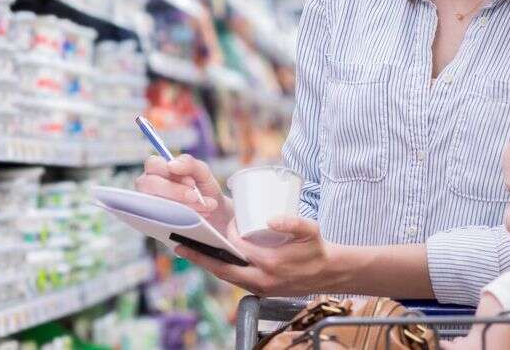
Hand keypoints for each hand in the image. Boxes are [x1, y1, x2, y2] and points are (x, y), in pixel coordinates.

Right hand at [134, 154, 232, 228]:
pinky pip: (158, 220)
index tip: (191, 183)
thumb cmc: (203, 190)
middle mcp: (148, 186)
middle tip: (196, 198)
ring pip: (154, 203)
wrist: (214, 216)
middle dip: (174, 191)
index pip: (153, 164)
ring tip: (203, 209)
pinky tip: (195, 218)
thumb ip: (189, 163)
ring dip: (181, 207)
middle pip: (149, 184)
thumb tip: (172, 164)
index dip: (169, 172)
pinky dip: (178, 219)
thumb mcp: (202, 173)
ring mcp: (148, 205)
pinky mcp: (152, 222)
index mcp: (158, 169)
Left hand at [176, 215, 343, 296]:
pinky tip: (213, 260)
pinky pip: (236, 280)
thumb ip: (292, 222)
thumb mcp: (310, 230)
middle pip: (223, 269)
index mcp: (271, 263)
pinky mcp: (261, 291)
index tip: (221, 223)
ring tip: (190, 252)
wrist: (329, 274)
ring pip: (227, 277)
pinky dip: (222, 270)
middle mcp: (262, 278)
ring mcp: (260, 287)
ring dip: (208, 265)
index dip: (227, 234)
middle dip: (200, 258)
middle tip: (181, 247)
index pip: (238, 247)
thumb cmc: (317, 249)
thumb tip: (270, 219)